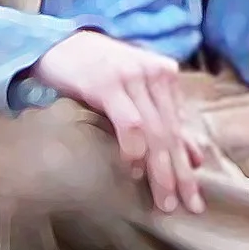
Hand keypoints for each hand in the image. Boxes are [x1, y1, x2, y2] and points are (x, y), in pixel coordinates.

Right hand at [30, 30, 206, 213]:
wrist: (53, 42)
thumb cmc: (94, 71)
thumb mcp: (133, 93)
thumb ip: (162, 121)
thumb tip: (193, 158)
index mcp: (166, 76)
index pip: (181, 128)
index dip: (188, 164)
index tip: (195, 197)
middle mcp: (156, 75)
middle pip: (172, 134)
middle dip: (180, 175)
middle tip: (189, 207)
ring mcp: (133, 78)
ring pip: (156, 133)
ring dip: (160, 171)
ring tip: (164, 201)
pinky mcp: (109, 84)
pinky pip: (130, 123)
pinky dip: (135, 150)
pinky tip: (134, 172)